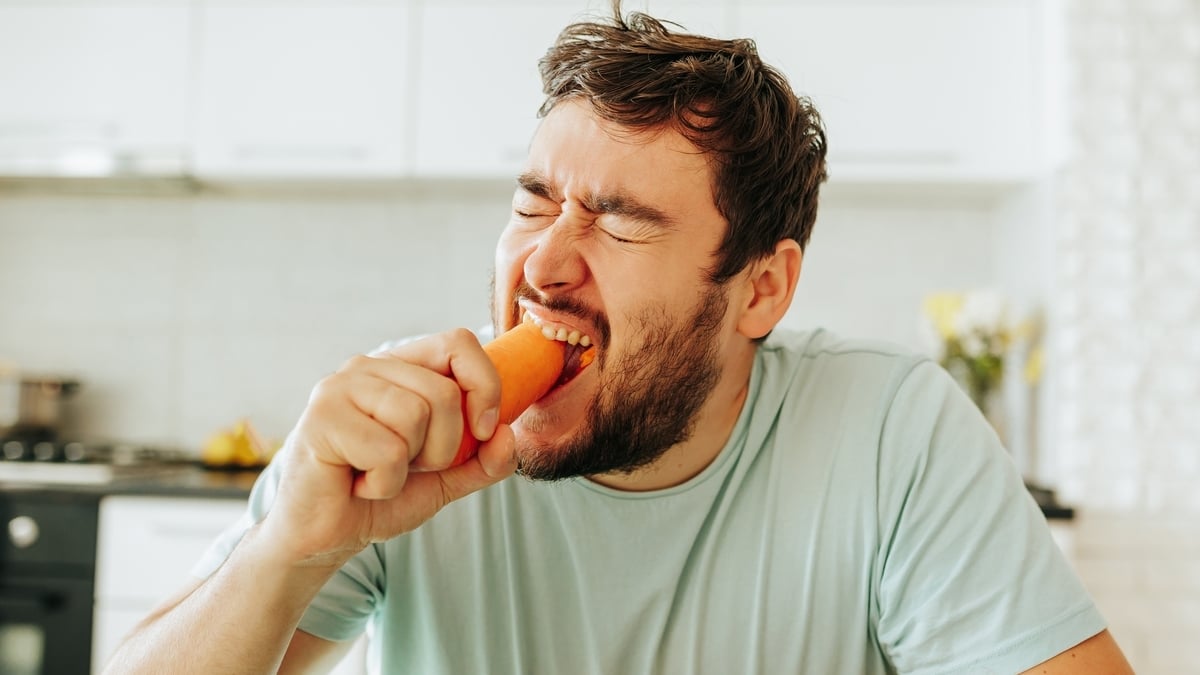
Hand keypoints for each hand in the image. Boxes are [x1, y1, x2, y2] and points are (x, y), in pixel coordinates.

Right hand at [260, 328, 516, 567]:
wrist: (324, 539)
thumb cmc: (379, 498)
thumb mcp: (447, 479)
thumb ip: (485, 460)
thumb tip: (507, 435)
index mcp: (400, 368)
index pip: (458, 342)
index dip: (484, 384)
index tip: (482, 430)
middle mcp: (367, 367)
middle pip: (444, 392)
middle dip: (443, 447)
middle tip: (407, 466)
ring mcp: (339, 387)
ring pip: (416, 416)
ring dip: (408, 466)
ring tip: (377, 473)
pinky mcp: (321, 418)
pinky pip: (387, 450)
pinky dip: (383, 484)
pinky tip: (357, 485)